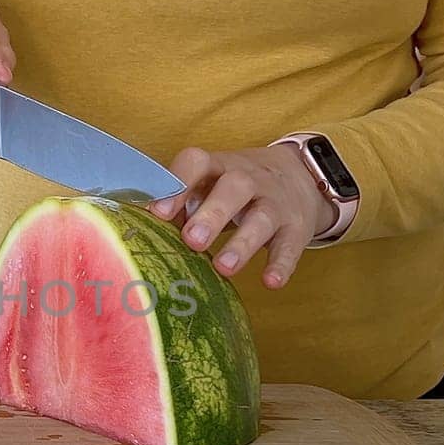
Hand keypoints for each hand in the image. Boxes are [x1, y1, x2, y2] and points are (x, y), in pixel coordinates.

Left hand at [148, 145, 338, 288]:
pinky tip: (271, 282)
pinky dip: (282, 263)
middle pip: (234, 188)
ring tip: (224, 267)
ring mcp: (275, 202)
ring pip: (262, 217)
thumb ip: (182, 204)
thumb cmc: (237, 189)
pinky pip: (291, 245)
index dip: (178, 184)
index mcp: (218, 167)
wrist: (300, 176)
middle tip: (192, 240)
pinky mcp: (296, 227)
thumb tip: (143, 231)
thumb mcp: (211, 185)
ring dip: (242, 243)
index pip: (197, 162)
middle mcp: (249, 179)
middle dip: (212, 214)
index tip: (158, 212)